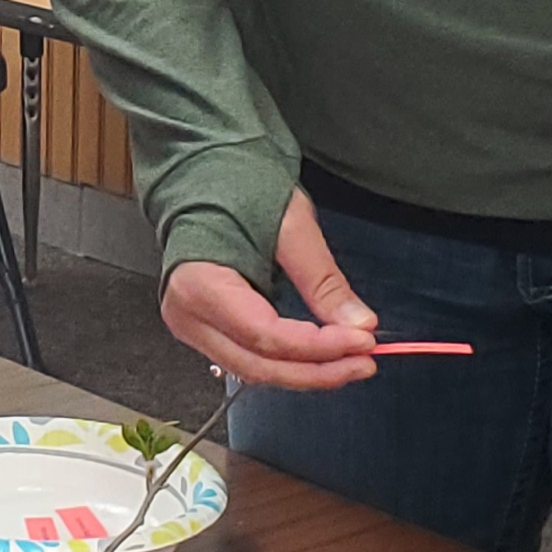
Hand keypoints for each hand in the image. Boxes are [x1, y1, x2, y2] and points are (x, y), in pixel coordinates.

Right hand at [161, 188, 381, 388]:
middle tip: (364, 362)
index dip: (318, 347)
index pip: (265, 335)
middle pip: (259, 365)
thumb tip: (359, 324)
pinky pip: (250, 359)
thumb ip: (323, 281)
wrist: (205, 178)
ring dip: (306, 372)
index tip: (363, 340)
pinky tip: (322, 356)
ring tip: (351, 362)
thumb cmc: (241, 189)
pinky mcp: (204, 330)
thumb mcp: (292, 227)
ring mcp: (191, 327)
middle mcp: (187, 315)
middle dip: (317, 371)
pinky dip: (288, 363)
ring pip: (255, 371)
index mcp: (200, 284)